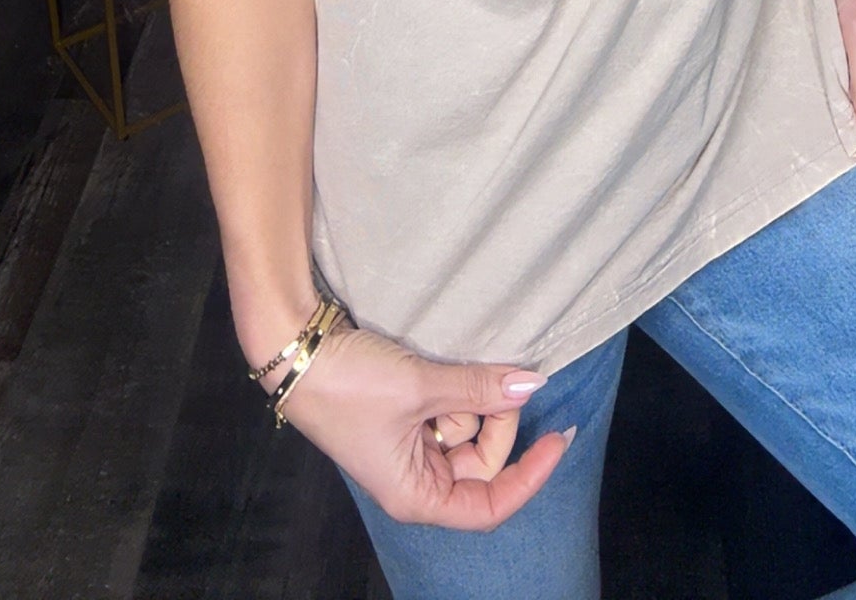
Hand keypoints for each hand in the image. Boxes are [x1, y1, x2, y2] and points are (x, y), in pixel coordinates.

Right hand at [271, 322, 572, 527]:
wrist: (296, 351)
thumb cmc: (351, 386)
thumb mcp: (421, 387)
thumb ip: (480, 389)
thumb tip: (533, 384)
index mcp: (418, 496)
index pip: (491, 504)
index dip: (530, 474)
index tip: (559, 436)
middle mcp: (417, 479)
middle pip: (484, 462)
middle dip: (495, 419)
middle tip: (499, 377)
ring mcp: (411, 447)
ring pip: (468, 431)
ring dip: (470, 398)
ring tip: (445, 369)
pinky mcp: (405, 416)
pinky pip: (448, 410)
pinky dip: (457, 389)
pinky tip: (448, 367)